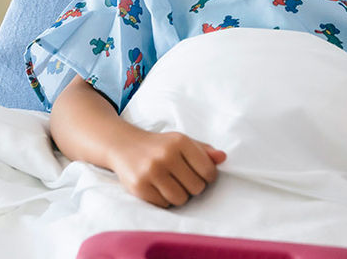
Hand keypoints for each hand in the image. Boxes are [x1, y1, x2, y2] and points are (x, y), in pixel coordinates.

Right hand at [106, 128, 226, 207]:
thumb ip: (204, 151)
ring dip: (179, 196)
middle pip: (196, 188)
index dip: (208, 177)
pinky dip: (164, 200)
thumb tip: (223, 158)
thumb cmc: (159, 146)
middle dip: (193, 187)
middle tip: (183, 180)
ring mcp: (151, 171)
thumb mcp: (182, 142)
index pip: (208, 171)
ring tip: (172, 185)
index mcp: (180, 142)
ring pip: (180, 199)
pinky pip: (163, 204)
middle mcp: (166, 155)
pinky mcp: (139, 186)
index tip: (200, 175)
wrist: (124, 145)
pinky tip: (158, 188)